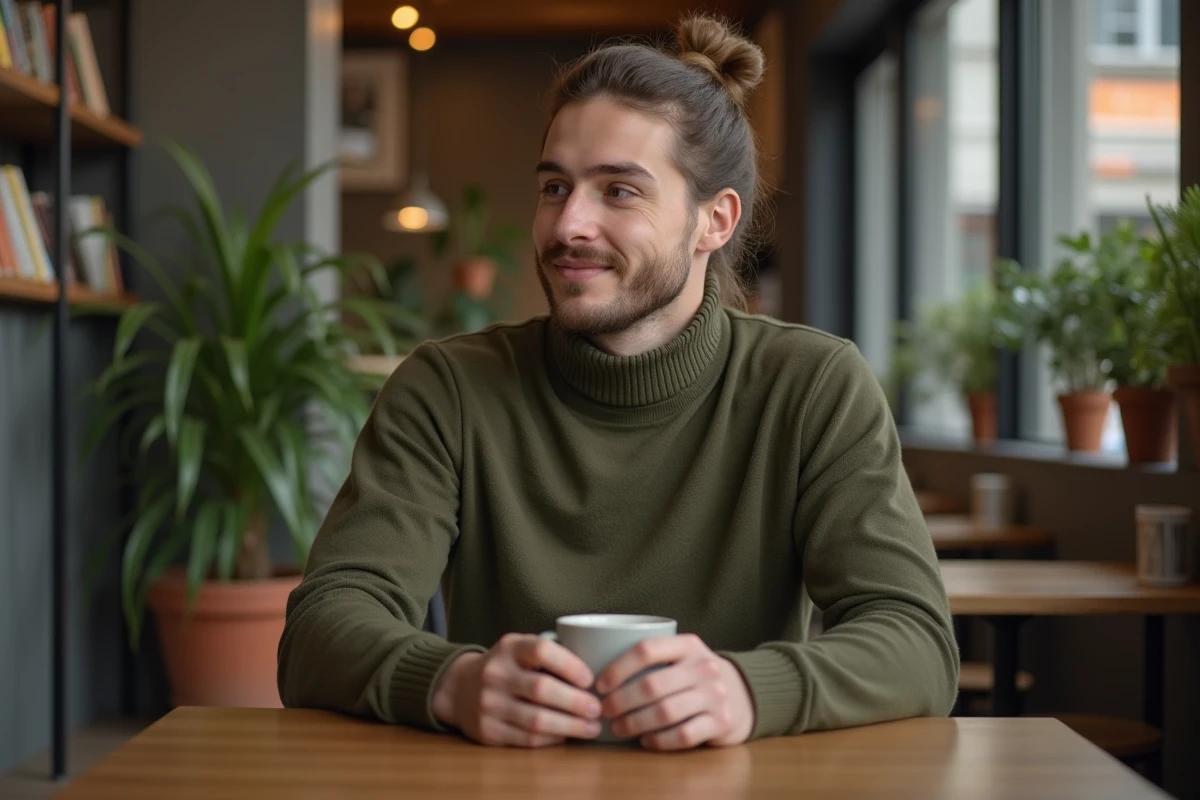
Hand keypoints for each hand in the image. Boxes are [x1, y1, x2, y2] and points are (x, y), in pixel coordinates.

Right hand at [431, 634, 602, 746]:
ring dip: (570, 726)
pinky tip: (566, 736)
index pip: (541, 651)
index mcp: (509, 648)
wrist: (458, 688)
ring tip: (591, 727)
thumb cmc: (504, 666)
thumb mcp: (519, 648)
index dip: (569, 665)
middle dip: (576, 702)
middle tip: (598, 709)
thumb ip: (549, 653)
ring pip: (536, 720)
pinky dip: (551, 739)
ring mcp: (489, 704)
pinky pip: (526, 739)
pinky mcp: (488, 731)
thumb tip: (597, 671)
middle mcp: (495, 674)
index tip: (590, 679)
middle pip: (541, 689)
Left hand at [596, 633, 753, 750]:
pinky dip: (660, 740)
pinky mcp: (722, 722)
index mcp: (688, 645)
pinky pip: (684, 735)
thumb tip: (600, 671)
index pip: (646, 650)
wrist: (745, 693)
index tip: (600, 684)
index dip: (618, 668)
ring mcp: (715, 695)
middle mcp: (704, 667)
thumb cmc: (698, 675)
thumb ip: (654, 657)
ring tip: (619, 728)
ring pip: (665, 712)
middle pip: (652, 685)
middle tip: (605, 711)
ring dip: (635, 723)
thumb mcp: (683, 655)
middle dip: (621, 701)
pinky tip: (646, 740)